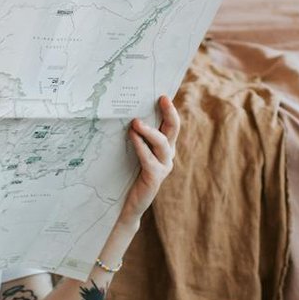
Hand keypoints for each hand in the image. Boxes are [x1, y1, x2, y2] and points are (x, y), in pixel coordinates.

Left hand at [119, 94, 179, 225]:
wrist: (124, 205)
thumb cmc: (126, 174)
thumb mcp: (131, 151)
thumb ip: (134, 136)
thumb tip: (125, 113)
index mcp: (163, 147)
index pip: (170, 124)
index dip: (169, 109)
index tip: (163, 95)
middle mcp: (167, 155)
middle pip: (173, 130)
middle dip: (169, 113)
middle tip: (162, 99)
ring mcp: (163, 167)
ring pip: (162, 143)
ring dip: (150, 131)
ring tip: (136, 122)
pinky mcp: (155, 178)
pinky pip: (149, 158)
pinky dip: (141, 146)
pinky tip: (132, 137)